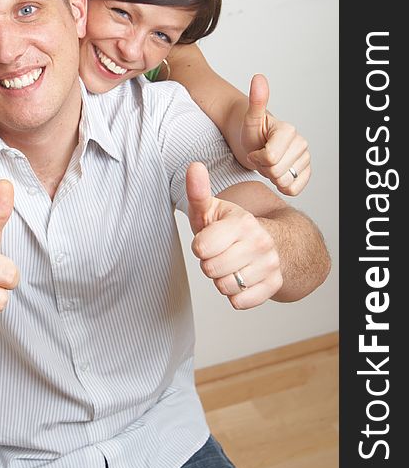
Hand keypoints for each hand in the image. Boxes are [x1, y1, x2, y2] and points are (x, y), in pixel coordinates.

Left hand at [186, 162, 282, 308]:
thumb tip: (194, 165)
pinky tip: (241, 278)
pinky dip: (235, 295)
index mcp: (242, 222)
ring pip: (224, 287)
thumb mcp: (211, 209)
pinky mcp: (274, 284)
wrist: (271, 241)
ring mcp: (270, 264)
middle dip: (210, 264)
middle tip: (220, 253)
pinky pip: (239, 303)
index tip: (210, 239)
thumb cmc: (230, 227)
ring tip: (231, 264)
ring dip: (222, 279)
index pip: (201, 249)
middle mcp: (260, 242)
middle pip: (210, 270)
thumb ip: (198, 191)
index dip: (200, 246)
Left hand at [241, 74, 310, 195]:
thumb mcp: (249, 119)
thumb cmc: (249, 132)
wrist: (253, 142)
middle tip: (259, 157)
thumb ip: (256, 100)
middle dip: (263, 168)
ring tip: (266, 164)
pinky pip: (294, 189)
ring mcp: (305, 158)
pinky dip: (282, 186)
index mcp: (289, 131)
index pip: (270, 158)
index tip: (254, 150)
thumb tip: (258, 78)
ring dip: (270, 176)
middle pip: (276, 172)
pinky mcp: (305, 172)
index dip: (256, 158)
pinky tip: (276, 173)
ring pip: (284, 182)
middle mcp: (301, 143)